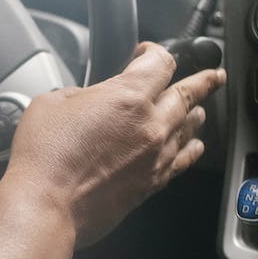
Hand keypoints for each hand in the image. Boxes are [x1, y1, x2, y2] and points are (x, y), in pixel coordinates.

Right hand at [3, 42, 226, 245]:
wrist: (47, 206)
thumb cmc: (44, 158)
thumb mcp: (52, 103)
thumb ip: (79, 94)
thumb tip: (89, 99)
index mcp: (127, 96)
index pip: (160, 62)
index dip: (156, 51)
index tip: (148, 53)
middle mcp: (151, 125)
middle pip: (188, 94)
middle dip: (203, 81)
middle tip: (213, 76)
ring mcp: (155, 156)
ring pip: (189, 128)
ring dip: (196, 114)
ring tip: (200, 109)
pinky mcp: (151, 184)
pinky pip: (183, 161)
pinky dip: (192, 149)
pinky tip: (194, 146)